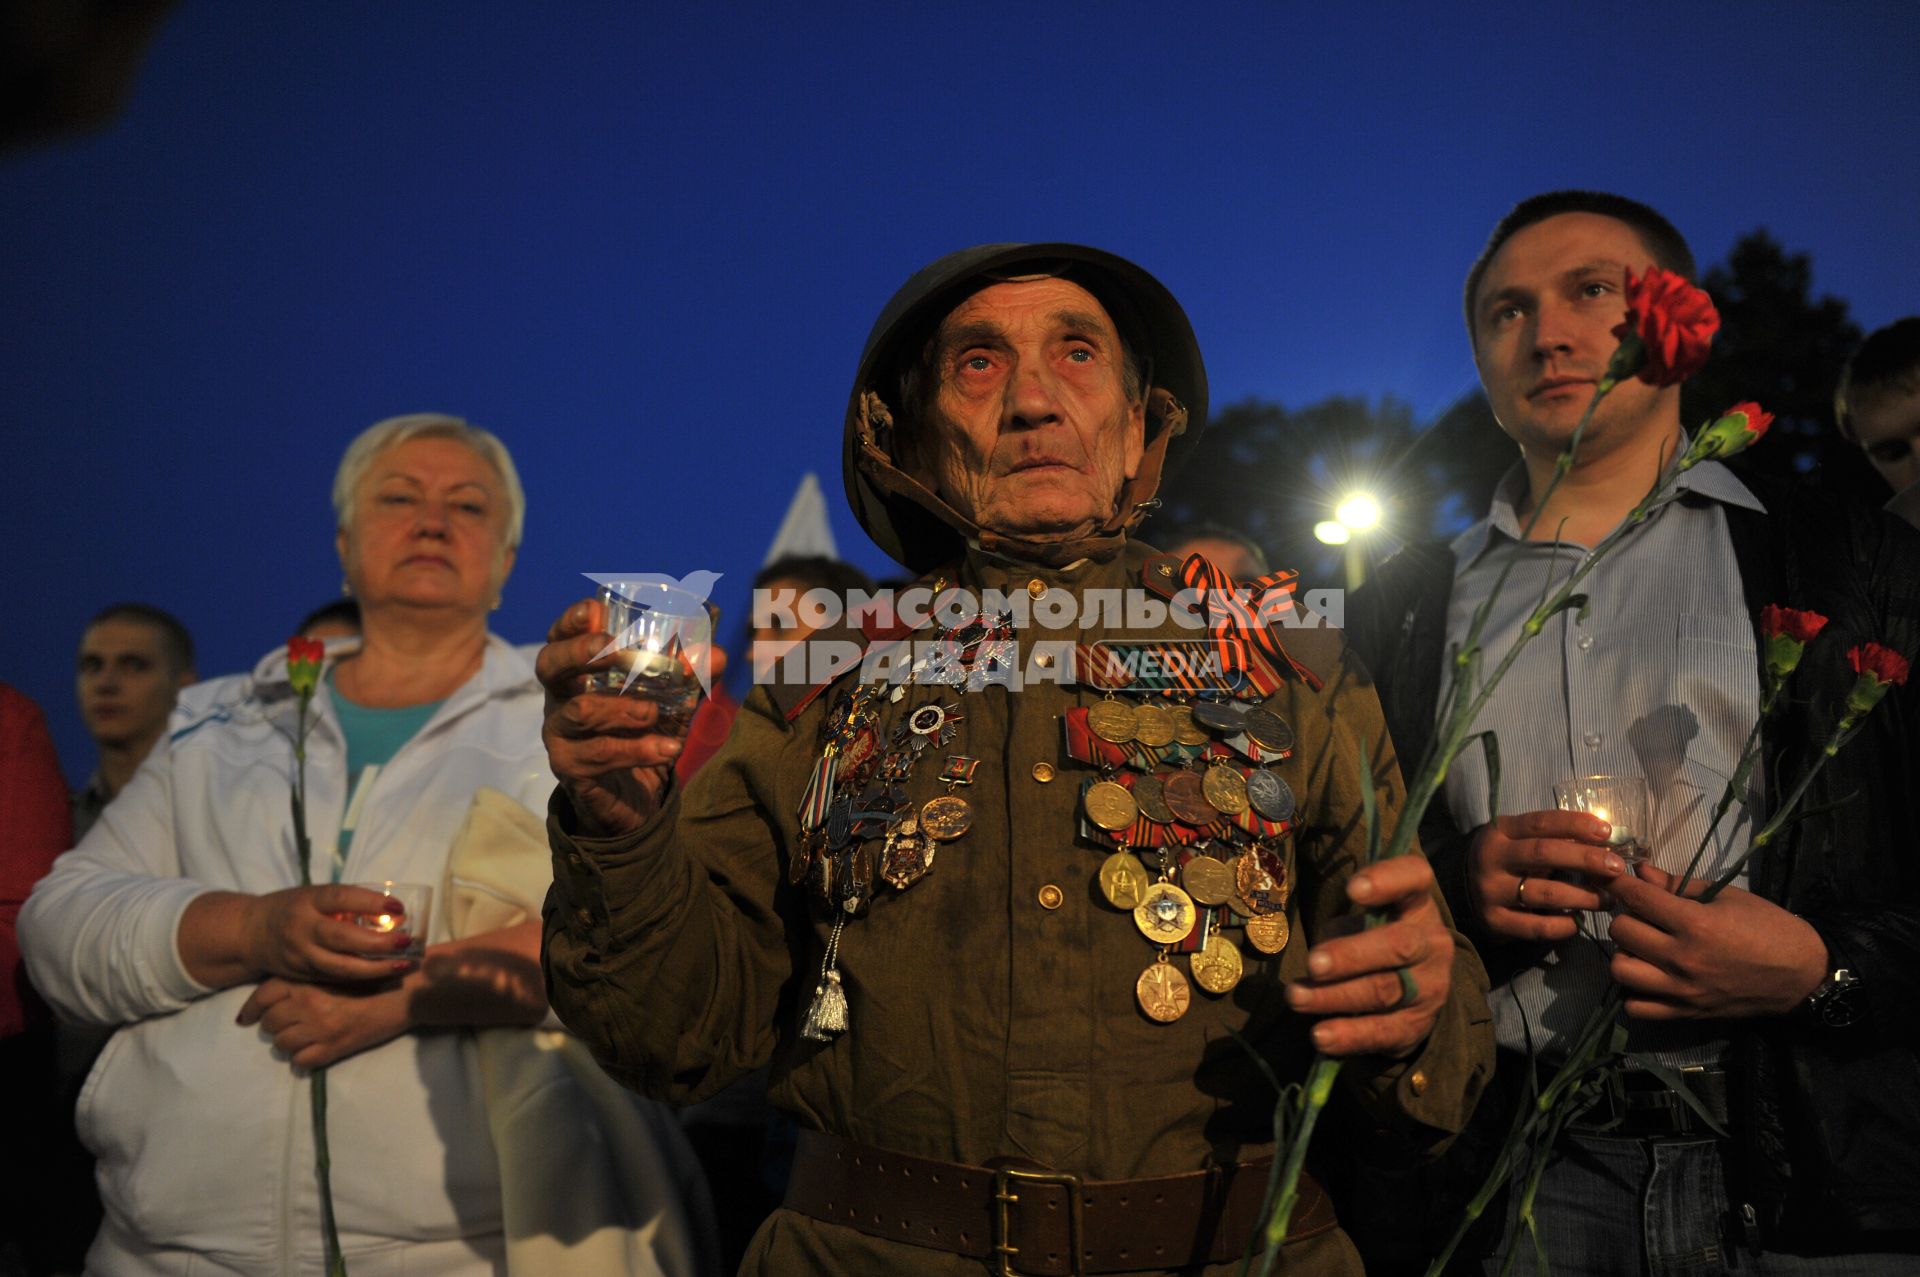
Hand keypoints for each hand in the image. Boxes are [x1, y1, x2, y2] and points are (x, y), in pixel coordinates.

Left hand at [237, 976, 410, 1068]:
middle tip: (291, 1025)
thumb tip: (274, 1000)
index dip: (252, 1009)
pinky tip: (317, 1050)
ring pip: (282, 1044)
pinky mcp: (332, 1049)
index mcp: (308, 981)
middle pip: (270, 1023)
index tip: (247, 1018)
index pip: (264, 995)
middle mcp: (307, 1004)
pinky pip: (300, 1061)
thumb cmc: (373, 978)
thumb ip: (306, 981)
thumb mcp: (335, 972)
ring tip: (305, 1038)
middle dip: (276, 1026)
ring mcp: (318, 1028)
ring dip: (290, 1043)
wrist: (403, 994)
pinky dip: (305, 1058)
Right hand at [243, 884, 419, 982]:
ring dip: (376, 968)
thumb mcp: (314, 896)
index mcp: (307, 901)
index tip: (399, 907)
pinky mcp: (303, 975)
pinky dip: (363, 978)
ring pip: (341, 967)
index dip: (370, 902)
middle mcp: (302, 928)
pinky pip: (336, 978)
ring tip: (404, 964)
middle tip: (407, 942)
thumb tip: (392, 911)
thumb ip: (345, 903)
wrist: (251, 933)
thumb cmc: (294, 908)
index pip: (340, 898)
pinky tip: (386, 974)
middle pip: (342, 937)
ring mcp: (301, 955)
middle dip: (377, 943)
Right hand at [537, 598, 704, 837]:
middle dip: (579, 653)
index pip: (560, 636)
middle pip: (550, 665)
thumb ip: (694, 674)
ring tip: (654, 713)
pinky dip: (638, 749)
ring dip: (621, 708)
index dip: (571, 621)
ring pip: (579, 712)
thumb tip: (717, 654)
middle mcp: (560, 697)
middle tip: (614, 650)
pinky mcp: (571, 768)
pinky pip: (600, 754)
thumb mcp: (672, 699)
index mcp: (577, 670)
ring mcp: (560, 734)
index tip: (594, 609)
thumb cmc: (644, 731)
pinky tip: (669, 748)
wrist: (632, 798)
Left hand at [1285, 855, 1454, 1057]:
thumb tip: (1320, 958)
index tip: (1353, 889)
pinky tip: (1321, 1036)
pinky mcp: (1416, 1026)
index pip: (1414, 879)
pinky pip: (1382, 1031)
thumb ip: (1344, 931)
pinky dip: (1349, 1035)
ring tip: (1297, 997)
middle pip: (1398, 945)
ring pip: (1384, 990)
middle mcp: (1431, 943)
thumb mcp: (1361, 924)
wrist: (1414, 993)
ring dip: (1335, 996)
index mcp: (1416, 905)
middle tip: (1314, 963)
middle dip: (1352, 955)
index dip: (1387, 880)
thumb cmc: (1375, 942)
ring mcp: (1430, 987)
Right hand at [1467, 810, 1625, 941]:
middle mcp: (1490, 859)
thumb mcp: (1520, 841)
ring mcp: (1490, 892)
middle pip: (1543, 853)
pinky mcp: (1494, 922)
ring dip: (1585, 897)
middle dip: (1586, 859)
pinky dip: (1565, 925)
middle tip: (1617, 868)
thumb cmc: (1507, 862)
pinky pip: (1538, 927)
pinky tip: (1577, 921)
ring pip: (1546, 893)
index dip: (1575, 824)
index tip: (1606, 831)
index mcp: (1499, 832)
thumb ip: (1554, 838)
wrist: (1463, 892)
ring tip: (1608, 900)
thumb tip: (1604, 841)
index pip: (1540, 823)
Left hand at [1607, 864, 1826, 1019]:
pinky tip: (1647, 977)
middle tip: (1638, 914)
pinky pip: (1638, 1008)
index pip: (1637, 898)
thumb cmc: (1768, 927)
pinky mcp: (1686, 1013)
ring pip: (1621, 971)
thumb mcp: (1727, 897)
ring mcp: (1682, 990)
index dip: (1618, 883)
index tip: (1613, 877)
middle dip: (1624, 915)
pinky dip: (1633, 992)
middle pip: (1621, 932)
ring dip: (1624, 953)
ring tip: (1641, 946)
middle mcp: (1682, 959)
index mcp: (1695, 924)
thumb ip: (1678, 884)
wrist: (1802, 975)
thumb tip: (1640, 870)